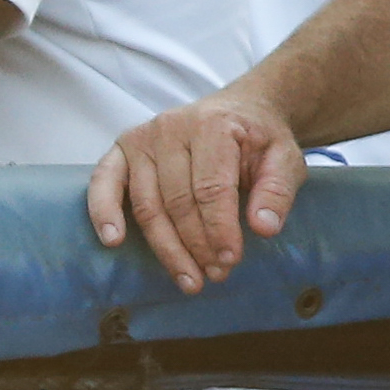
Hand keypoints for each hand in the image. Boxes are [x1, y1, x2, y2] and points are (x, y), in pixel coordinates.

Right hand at [88, 87, 307, 293]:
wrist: (237, 111)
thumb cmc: (259, 140)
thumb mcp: (286, 160)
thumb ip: (277, 192)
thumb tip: (263, 228)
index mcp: (212, 125)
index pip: (211, 188)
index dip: (219, 228)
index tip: (230, 260)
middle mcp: (169, 128)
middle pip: (176, 201)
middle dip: (196, 244)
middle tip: (215, 275)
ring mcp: (140, 139)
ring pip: (146, 204)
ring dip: (165, 246)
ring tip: (188, 278)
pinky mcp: (120, 150)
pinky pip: (103, 183)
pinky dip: (103, 212)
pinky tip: (113, 241)